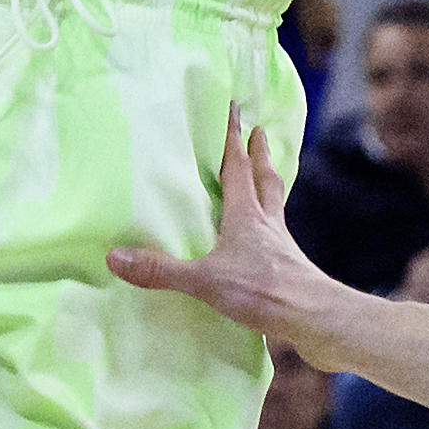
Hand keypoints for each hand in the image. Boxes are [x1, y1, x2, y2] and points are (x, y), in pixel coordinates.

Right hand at [107, 115, 344, 347]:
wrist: (314, 319)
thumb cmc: (263, 290)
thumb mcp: (205, 280)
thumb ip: (162, 270)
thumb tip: (115, 257)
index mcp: (247, 215)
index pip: (237, 168)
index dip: (233, 138)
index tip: (234, 109)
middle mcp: (267, 224)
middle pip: (264, 180)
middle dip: (259, 154)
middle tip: (259, 131)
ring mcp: (282, 247)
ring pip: (274, 206)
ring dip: (269, 187)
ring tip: (266, 176)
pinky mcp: (290, 270)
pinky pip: (278, 238)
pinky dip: (271, 228)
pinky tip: (266, 238)